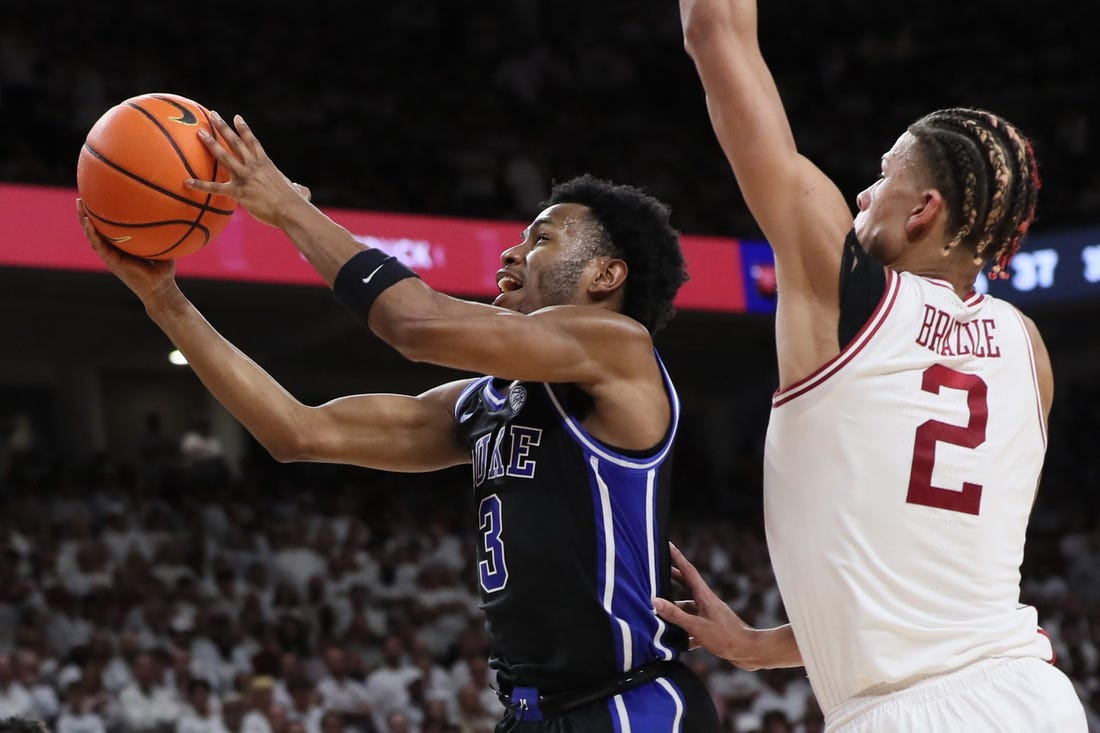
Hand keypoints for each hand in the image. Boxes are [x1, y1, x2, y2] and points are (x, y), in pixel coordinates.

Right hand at [76, 199, 177, 304]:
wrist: (161, 288)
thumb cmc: (164, 268)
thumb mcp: (163, 244)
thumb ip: (163, 230)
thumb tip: (171, 210)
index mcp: (123, 244)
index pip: (109, 226)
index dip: (102, 213)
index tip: (98, 196)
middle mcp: (114, 248)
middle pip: (97, 227)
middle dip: (88, 212)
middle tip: (82, 196)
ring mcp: (111, 255)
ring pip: (92, 234)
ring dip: (84, 219)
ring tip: (79, 204)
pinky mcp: (111, 261)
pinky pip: (98, 245)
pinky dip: (92, 233)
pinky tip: (87, 222)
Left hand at [185, 111, 310, 227]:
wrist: (291, 210)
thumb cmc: (297, 203)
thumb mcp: (298, 191)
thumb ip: (297, 188)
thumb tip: (302, 191)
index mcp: (266, 163)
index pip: (253, 142)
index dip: (244, 129)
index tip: (236, 117)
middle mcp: (254, 166)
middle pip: (236, 142)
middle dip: (223, 127)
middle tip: (213, 115)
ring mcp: (245, 177)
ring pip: (224, 156)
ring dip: (211, 143)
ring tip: (200, 132)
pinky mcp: (239, 192)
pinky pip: (215, 188)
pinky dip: (200, 185)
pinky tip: (187, 182)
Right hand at [654, 542, 762, 668]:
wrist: (750, 651)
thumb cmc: (725, 638)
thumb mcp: (696, 626)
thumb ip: (676, 614)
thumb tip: (656, 601)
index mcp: (704, 596)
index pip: (688, 571)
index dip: (677, 557)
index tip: (668, 544)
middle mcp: (707, 602)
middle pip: (687, 586)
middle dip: (673, 579)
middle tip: (658, 573)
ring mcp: (710, 615)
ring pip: (689, 609)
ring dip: (676, 611)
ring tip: (660, 615)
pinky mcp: (712, 629)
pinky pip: (694, 627)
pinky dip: (684, 632)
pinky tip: (676, 642)